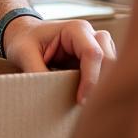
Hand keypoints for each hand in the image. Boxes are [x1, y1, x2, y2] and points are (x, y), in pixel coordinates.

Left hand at [2, 16, 116, 104]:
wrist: (24, 35)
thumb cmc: (23, 40)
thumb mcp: (23, 54)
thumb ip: (37, 71)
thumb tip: (50, 95)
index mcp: (76, 29)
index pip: (93, 54)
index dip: (91, 79)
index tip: (81, 100)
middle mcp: (92, 36)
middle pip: (110, 62)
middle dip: (101, 85)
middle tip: (87, 108)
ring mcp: (98, 48)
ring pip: (113, 70)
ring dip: (103, 88)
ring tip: (87, 107)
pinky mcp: (98, 61)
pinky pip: (107, 76)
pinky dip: (100, 89)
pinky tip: (89, 101)